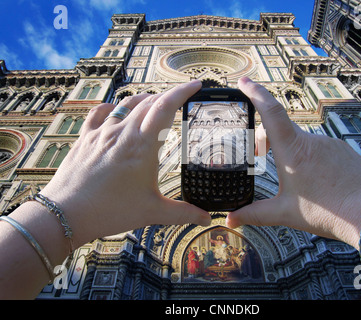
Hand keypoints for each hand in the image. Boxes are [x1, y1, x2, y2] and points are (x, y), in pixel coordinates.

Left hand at [40, 80, 210, 247]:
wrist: (66, 214)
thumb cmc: (110, 211)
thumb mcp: (152, 212)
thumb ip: (183, 213)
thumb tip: (207, 218)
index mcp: (142, 145)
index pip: (166, 107)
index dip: (182, 92)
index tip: (195, 84)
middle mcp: (122, 132)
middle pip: (149, 102)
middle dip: (167, 96)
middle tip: (179, 100)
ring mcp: (102, 132)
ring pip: (126, 103)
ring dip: (143, 100)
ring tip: (153, 104)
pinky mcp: (86, 138)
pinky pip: (100, 112)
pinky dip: (113, 107)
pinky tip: (116, 110)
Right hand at [226, 77, 360, 247]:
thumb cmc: (330, 212)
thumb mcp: (285, 213)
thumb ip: (255, 214)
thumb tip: (231, 219)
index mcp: (293, 151)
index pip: (271, 112)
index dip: (255, 93)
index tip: (244, 82)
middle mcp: (311, 141)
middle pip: (281, 129)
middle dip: (266, 138)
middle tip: (259, 154)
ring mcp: (329, 144)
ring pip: (300, 141)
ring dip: (289, 151)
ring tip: (291, 177)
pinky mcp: (342, 151)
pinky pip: (319, 148)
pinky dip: (309, 158)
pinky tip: (314, 179)